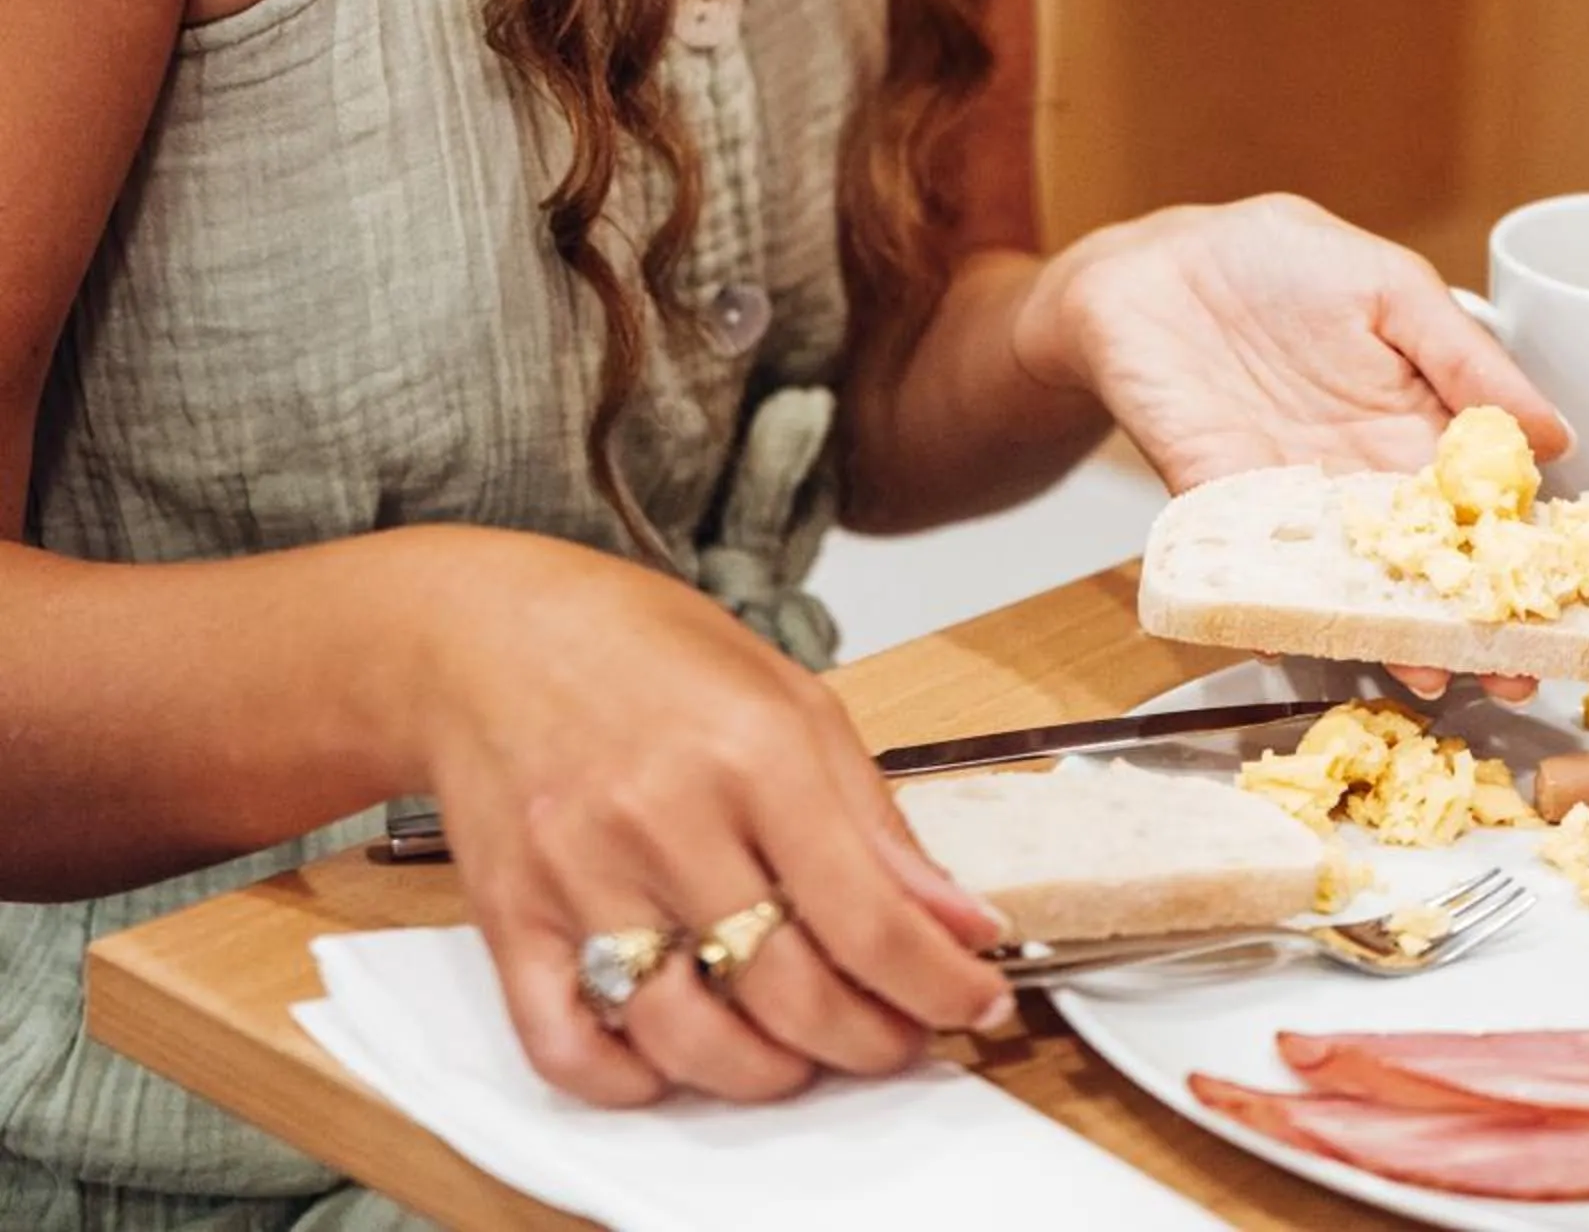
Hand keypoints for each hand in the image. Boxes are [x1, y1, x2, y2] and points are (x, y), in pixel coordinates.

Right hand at [404, 529, 1008, 1106]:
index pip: (866, 915)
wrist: (489, 633)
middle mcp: (663, 815)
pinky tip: (679, 1058)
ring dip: (766, 1073)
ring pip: (687, 1036)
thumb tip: (954, 917)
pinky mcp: (512, 918)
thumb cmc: (644, 648)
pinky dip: (629, 1080)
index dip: (936, 982)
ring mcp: (579, 873)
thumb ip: (873, 818)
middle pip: (787, 992)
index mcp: (752, 749)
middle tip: (900, 1038)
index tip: (974, 1003)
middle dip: (869, 1040)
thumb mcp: (790, 696)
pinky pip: (568, 1046)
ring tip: (805, 1053)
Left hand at [1012, 193, 1574, 699]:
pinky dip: (1270, 608)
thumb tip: (1555, 433)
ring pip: (1351, 581)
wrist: (1156, 266)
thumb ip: (1466, 355)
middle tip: (1510, 677)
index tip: (1565, 607)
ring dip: (1386, 634)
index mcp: (1415, 427)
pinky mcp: (1218, 502)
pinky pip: (1251, 566)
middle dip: (1469, 624)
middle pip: (1426, 565)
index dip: (1524, 559)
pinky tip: (1296, 639)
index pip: (1483, 509)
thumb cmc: (1277, 263)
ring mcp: (1290, 499)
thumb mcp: (1391, 287)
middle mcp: (1360, 478)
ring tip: (1425, 674)